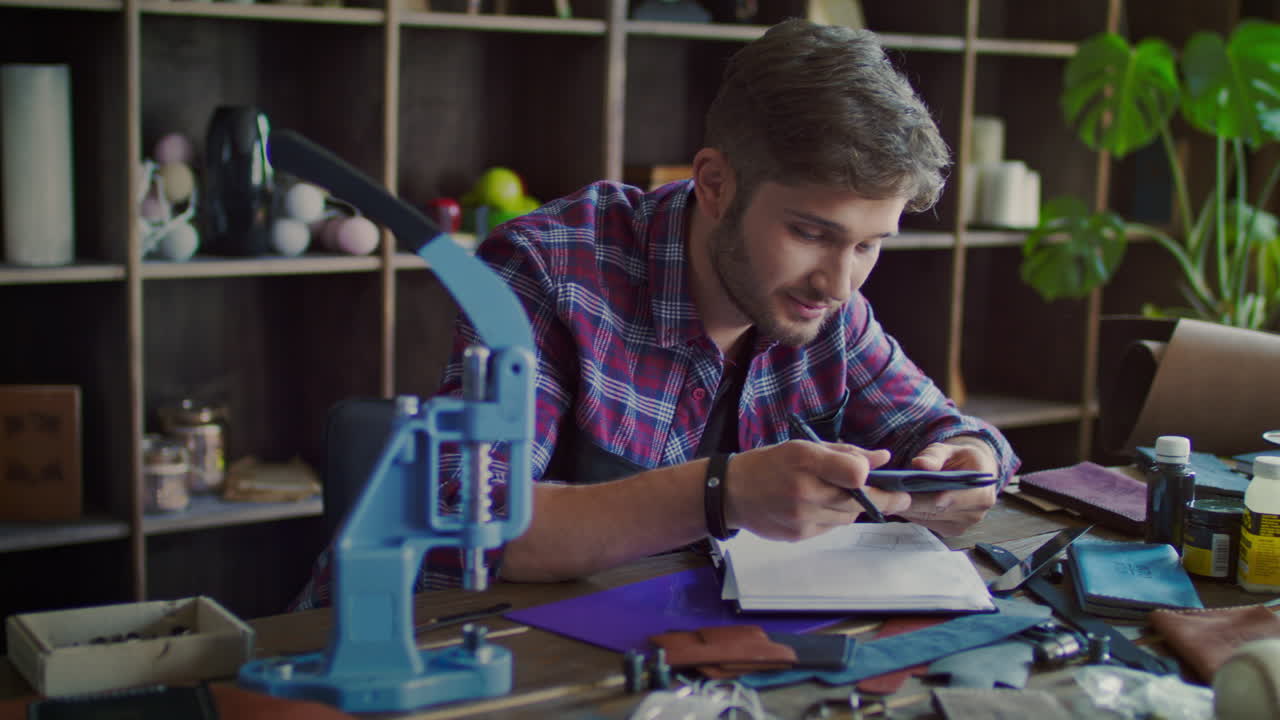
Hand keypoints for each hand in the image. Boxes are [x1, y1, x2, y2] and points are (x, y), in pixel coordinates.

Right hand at [722, 439, 910, 540]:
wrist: (730, 493)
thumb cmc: (770, 464)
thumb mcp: (803, 447)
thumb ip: (845, 453)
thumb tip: (883, 459)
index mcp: (804, 458)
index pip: (855, 473)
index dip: (872, 477)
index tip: (883, 477)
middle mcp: (803, 490)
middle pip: (858, 500)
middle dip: (879, 498)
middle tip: (898, 494)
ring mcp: (800, 516)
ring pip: (848, 516)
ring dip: (854, 507)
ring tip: (844, 495)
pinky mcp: (799, 535)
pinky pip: (831, 527)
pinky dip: (834, 517)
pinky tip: (821, 506)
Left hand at [895, 435, 999, 534]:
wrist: (972, 473)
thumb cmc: (960, 460)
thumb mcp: (950, 450)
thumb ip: (935, 455)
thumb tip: (920, 463)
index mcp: (982, 493)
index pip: (956, 500)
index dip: (933, 499)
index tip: (911, 494)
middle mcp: (975, 514)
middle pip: (936, 511)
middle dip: (911, 501)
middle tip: (889, 491)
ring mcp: (962, 526)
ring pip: (926, 518)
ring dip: (908, 507)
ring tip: (892, 493)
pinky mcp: (949, 531)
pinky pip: (925, 523)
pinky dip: (912, 512)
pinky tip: (903, 500)